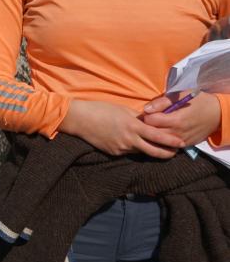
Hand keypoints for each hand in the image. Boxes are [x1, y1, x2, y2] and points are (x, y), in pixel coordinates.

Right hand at [58, 98, 183, 158]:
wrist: (80, 119)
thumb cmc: (100, 109)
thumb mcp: (121, 109)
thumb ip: (137, 117)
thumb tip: (148, 122)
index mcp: (133, 126)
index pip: (157, 136)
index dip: (171, 141)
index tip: (181, 143)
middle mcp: (129, 139)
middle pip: (153, 151)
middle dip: (167, 153)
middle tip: (175, 152)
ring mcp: (121, 148)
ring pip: (140, 151)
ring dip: (147, 149)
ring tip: (155, 147)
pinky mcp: (113, 153)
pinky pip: (127, 151)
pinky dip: (131, 147)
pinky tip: (127, 141)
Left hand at [142, 91, 220, 146]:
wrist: (217, 113)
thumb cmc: (197, 101)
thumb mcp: (179, 96)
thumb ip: (161, 103)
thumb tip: (146, 109)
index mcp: (176, 119)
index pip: (150, 121)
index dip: (146, 115)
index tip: (150, 111)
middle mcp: (178, 133)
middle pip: (152, 133)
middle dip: (148, 125)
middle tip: (152, 118)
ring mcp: (182, 141)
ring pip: (159, 141)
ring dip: (155, 133)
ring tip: (158, 124)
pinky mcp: (186, 145)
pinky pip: (169, 145)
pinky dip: (164, 139)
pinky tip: (166, 130)